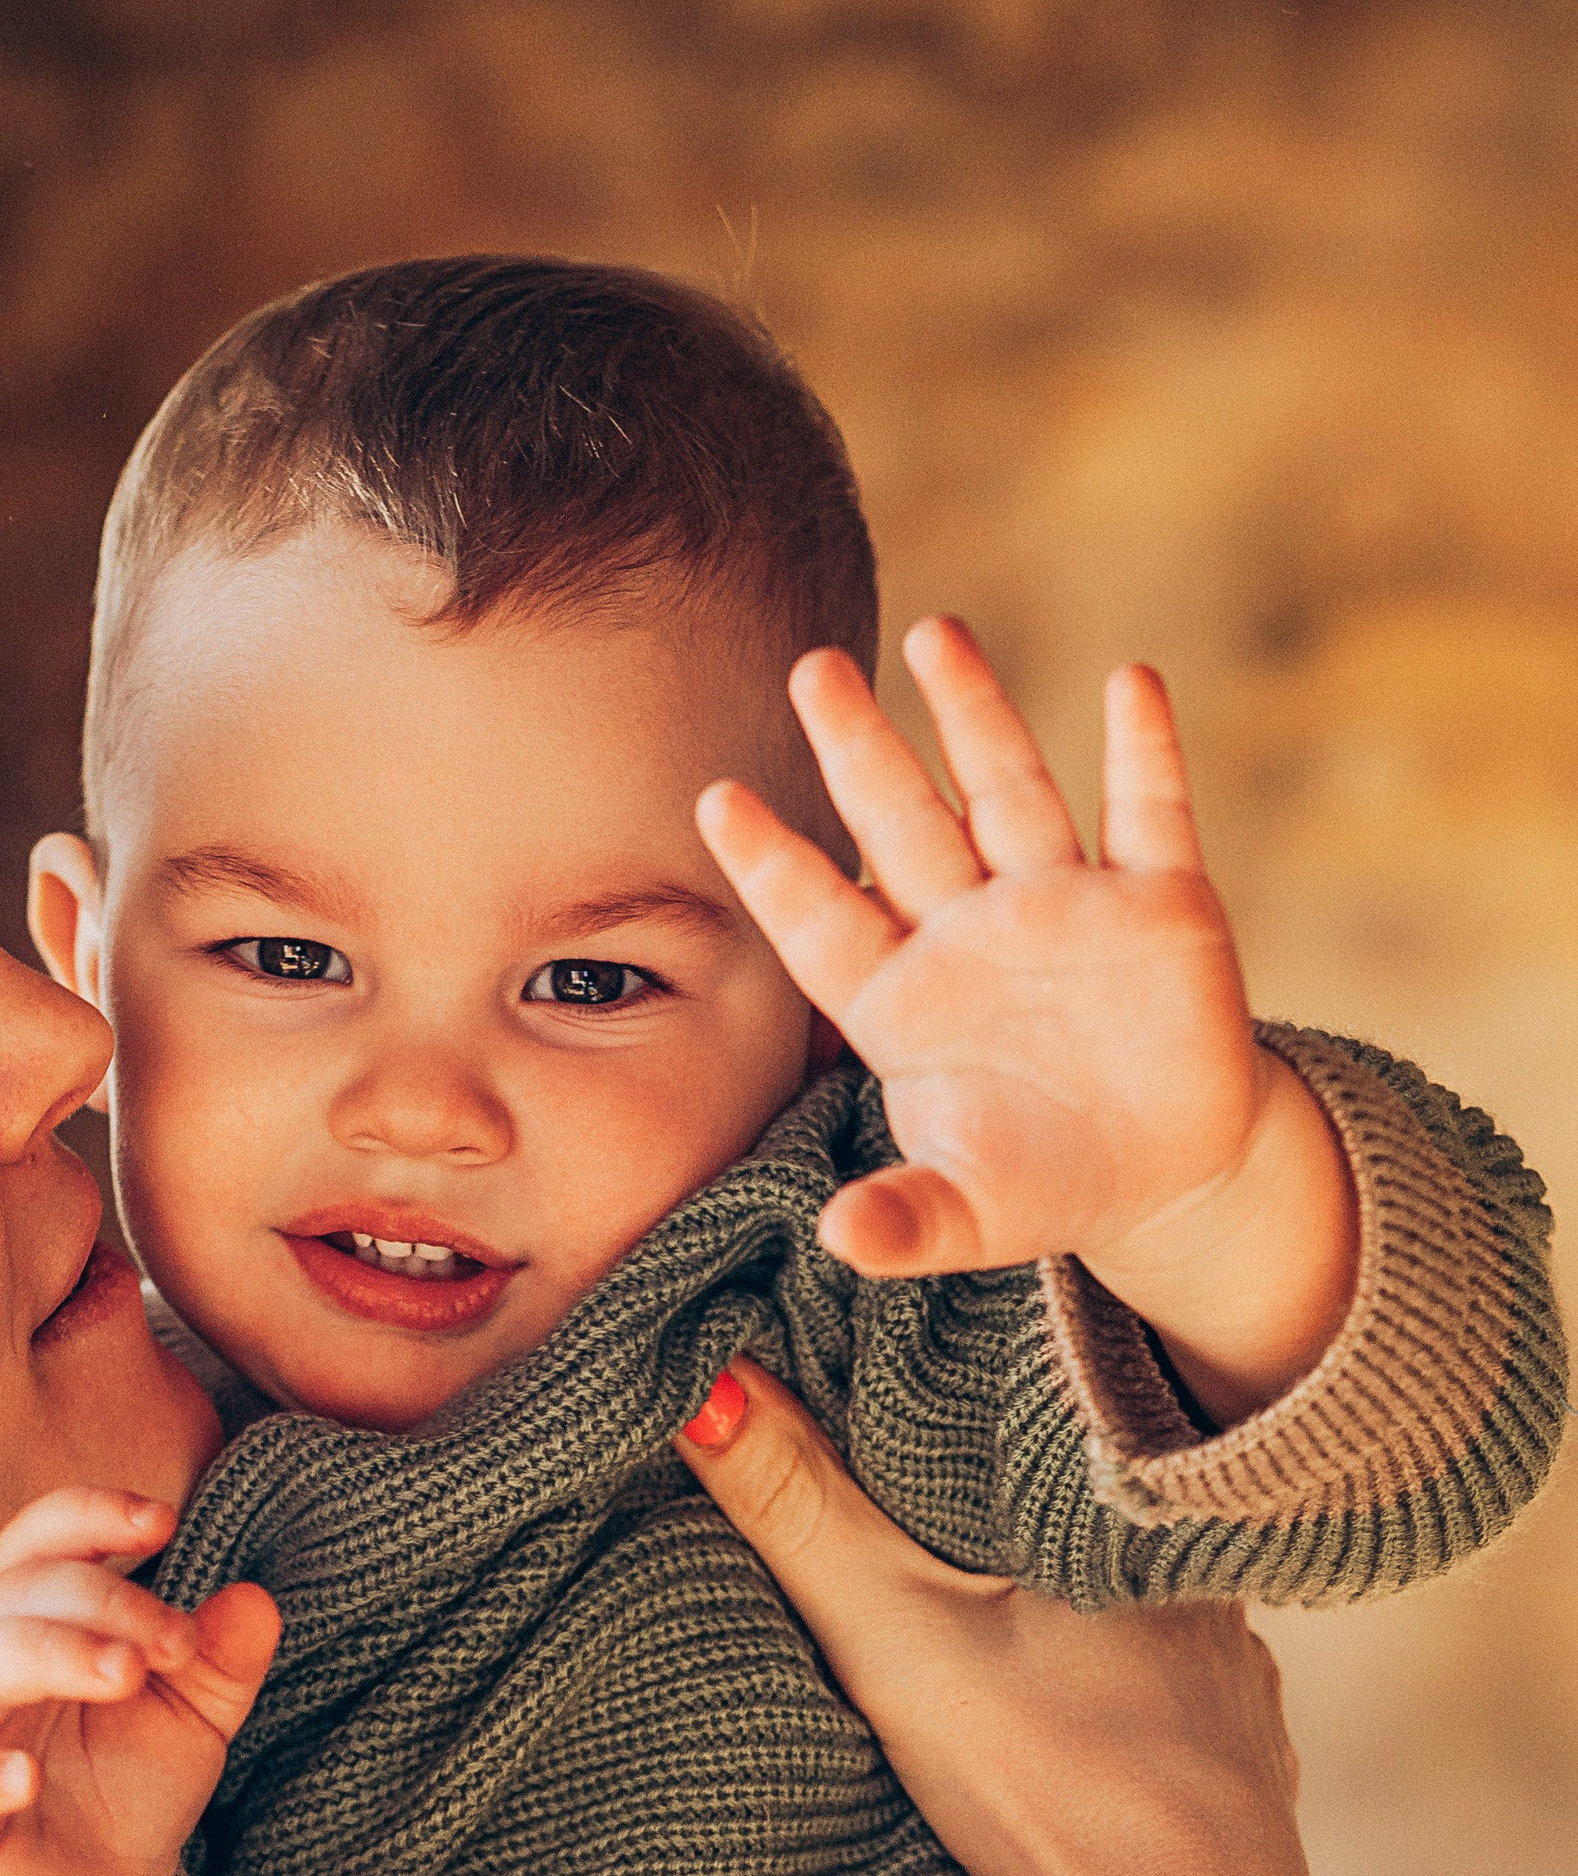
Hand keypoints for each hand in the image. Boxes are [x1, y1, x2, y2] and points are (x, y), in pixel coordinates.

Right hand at [0, 1487, 278, 1875]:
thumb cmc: (124, 1798)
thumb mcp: (192, 1725)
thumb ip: (220, 1663)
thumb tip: (258, 1599)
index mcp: (30, 1627)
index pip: (36, 1544)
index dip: (89, 1516)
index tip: (166, 1520)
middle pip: (7, 1596)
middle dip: (97, 1599)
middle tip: (172, 1642)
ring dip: (45, 1654)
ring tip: (124, 1675)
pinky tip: (28, 1778)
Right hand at [672, 1359, 1331, 1875]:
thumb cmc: (1058, 1785)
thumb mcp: (896, 1637)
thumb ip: (802, 1512)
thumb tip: (712, 1389)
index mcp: (1131, 1516)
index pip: (1028, 1428)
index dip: (951, 1413)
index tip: (888, 1403)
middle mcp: (1207, 1585)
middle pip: (1076, 1520)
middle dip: (1006, 1515)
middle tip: (929, 1511)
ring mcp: (1235, 1680)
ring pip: (1129, 1610)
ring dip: (1069, 1609)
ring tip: (998, 1607)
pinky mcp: (1240, 1766)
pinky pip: (1166, 1697)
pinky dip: (1116, 1696)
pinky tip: (1079, 1713)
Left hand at [697, 617, 1357, 1423]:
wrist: (1160, 1170)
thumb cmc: (1038, 1180)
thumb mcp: (969, 1215)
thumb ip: (905, 1221)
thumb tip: (839, 1241)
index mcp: (904, 1002)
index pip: (823, 921)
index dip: (773, 867)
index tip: (713, 802)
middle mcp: (971, 933)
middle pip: (903, 825)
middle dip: (860, 750)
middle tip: (812, 669)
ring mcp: (1064, 906)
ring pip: (1010, 792)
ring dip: (977, 715)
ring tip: (936, 634)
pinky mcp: (1162, 905)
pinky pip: (1151, 814)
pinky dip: (1144, 751)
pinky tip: (1130, 684)